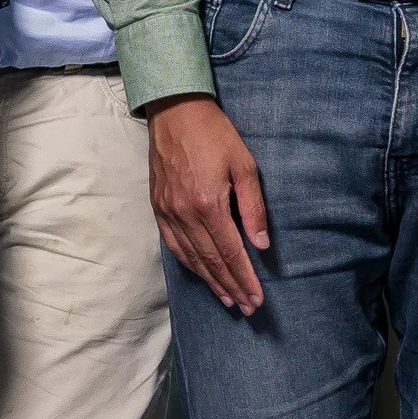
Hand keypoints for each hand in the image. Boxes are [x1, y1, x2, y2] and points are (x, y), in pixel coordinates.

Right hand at [146, 94, 269, 312]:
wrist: (174, 111)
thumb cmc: (215, 134)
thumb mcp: (244, 165)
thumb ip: (253, 207)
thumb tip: (260, 244)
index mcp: (208, 203)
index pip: (230, 252)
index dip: (245, 277)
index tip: (257, 298)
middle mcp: (184, 213)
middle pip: (210, 261)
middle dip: (231, 286)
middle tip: (247, 307)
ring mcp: (167, 212)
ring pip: (190, 257)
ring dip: (210, 281)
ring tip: (227, 299)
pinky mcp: (157, 207)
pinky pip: (173, 244)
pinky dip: (188, 263)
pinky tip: (200, 274)